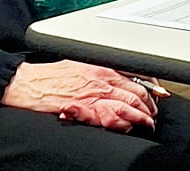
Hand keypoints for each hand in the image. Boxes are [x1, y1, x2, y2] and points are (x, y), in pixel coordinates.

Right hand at [1, 60, 157, 130]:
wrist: (31, 84)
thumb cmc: (52, 75)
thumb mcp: (80, 64)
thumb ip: (100, 70)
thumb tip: (118, 76)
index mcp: (102, 65)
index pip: (135, 74)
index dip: (150, 86)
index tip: (157, 93)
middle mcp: (102, 78)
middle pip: (137, 91)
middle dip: (149, 104)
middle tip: (153, 112)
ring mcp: (96, 94)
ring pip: (129, 105)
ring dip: (142, 116)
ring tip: (147, 123)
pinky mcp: (88, 108)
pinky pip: (114, 117)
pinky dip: (126, 123)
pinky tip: (131, 126)